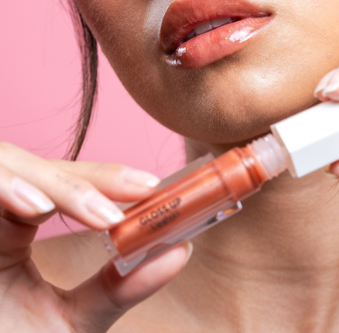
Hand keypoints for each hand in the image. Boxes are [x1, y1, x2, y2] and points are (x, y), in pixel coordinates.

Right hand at [0, 144, 190, 331]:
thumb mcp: (69, 323)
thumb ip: (118, 286)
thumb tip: (179, 251)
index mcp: (15, 224)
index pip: (64, 185)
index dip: (107, 178)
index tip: (154, 187)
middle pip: (34, 169)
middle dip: (86, 180)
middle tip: (139, 192)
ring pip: (3, 164)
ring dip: (46, 184)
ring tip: (93, 213)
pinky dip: (3, 189)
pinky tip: (34, 208)